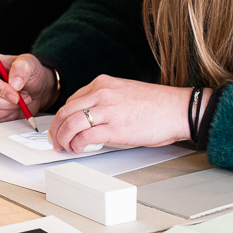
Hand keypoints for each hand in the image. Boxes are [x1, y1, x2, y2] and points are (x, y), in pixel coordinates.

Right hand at [0, 52, 57, 121]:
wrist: (32, 88)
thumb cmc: (27, 73)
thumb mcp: (29, 63)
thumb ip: (22, 68)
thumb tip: (14, 84)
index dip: (0, 90)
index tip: (16, 95)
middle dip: (7, 102)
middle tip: (22, 98)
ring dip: (8, 110)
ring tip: (18, 103)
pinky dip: (5, 117)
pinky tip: (11, 109)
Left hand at [50, 76, 198, 153]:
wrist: (178, 109)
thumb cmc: (158, 105)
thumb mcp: (125, 93)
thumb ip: (106, 101)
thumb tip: (90, 119)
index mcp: (103, 83)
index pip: (72, 99)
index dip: (63, 116)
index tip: (61, 126)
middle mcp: (102, 93)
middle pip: (66, 110)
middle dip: (56, 128)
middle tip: (54, 139)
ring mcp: (108, 109)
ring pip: (71, 123)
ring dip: (62, 138)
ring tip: (63, 147)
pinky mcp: (114, 128)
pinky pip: (85, 136)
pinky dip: (76, 145)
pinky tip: (78, 149)